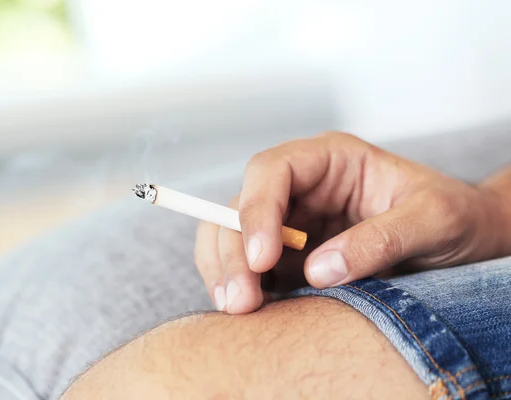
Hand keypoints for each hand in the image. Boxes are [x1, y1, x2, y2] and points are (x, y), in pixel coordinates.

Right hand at [195, 132, 509, 313]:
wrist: (469, 242)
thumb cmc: (456, 217)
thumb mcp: (434, 219)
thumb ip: (381, 239)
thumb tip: (318, 270)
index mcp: (331, 160)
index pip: (272, 171)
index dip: (257, 210)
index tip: (263, 258)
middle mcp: (303, 190)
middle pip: (240, 207)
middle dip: (233, 251)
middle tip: (239, 298)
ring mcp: (293, 225)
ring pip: (233, 237)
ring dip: (227, 271)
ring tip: (237, 308)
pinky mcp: (292, 260)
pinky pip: (252, 270)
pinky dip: (242, 288)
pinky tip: (247, 311)